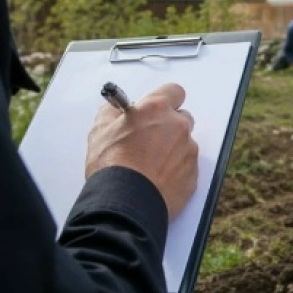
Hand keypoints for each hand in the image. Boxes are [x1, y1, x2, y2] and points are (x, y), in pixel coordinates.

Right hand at [86, 83, 198, 220]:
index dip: (165, 100)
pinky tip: (158, 179)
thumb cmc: (111, 164)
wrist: (126, 201)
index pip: (174, 91)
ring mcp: (189, 150)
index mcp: (157, 109)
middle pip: (182, 117)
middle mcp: (178, 126)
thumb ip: (112, 113)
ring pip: (184, 143)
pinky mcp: (193, 174)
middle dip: (169, 125)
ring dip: (172, 149)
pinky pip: (187, 166)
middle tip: (150, 140)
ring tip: (151, 165)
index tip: (155, 110)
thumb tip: (115, 109)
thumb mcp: (100, 131)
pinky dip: (176, 170)